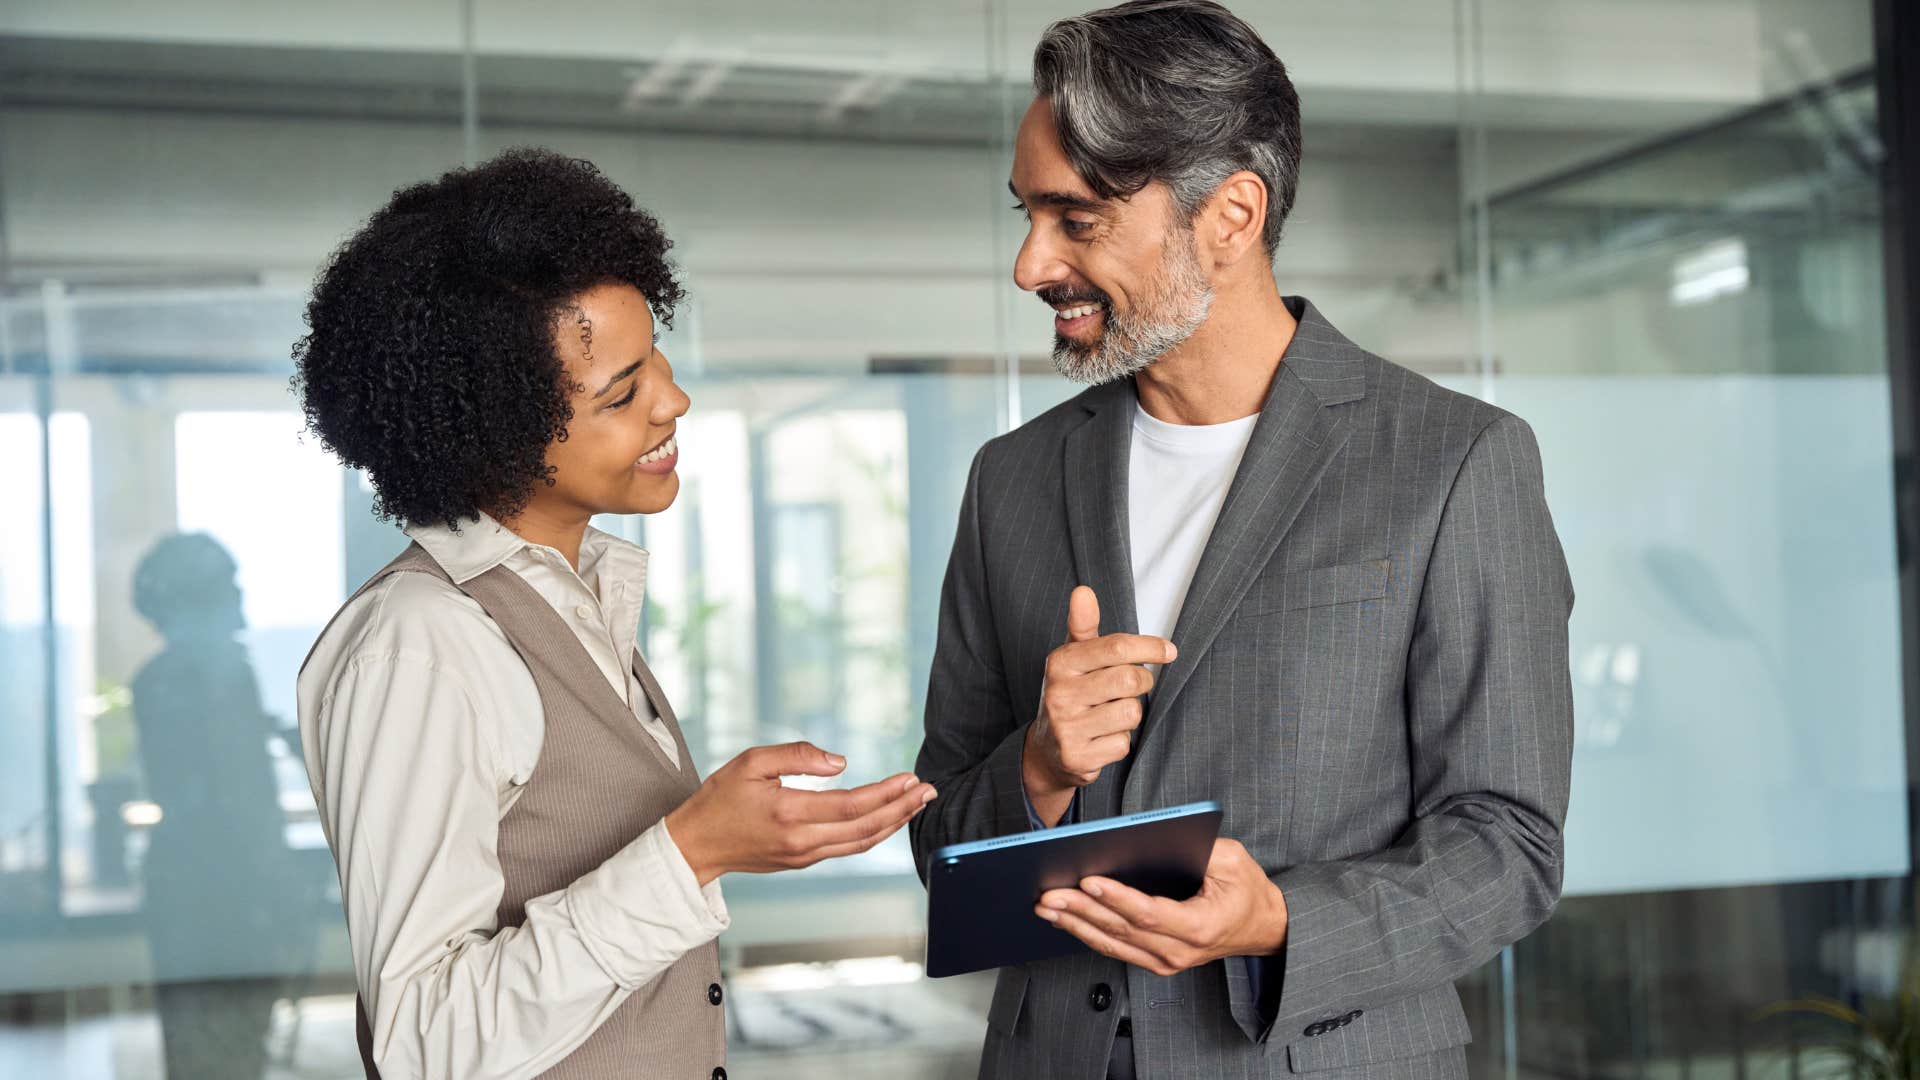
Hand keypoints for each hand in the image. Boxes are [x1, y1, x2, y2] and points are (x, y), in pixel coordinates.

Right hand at [665, 742, 935, 885]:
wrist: (696, 845)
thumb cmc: (720, 799)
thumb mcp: (751, 762)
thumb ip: (797, 755)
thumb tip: (841, 762)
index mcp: (788, 813)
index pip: (850, 806)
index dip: (885, 793)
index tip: (910, 779)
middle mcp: (801, 841)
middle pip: (865, 829)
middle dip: (901, 809)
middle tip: (929, 791)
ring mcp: (803, 856)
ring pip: (860, 844)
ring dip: (893, 823)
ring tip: (917, 803)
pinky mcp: (802, 861)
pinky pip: (847, 849)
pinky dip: (873, 833)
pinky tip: (887, 818)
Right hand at [1023, 586, 1175, 818]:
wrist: (1046, 751)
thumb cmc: (1070, 694)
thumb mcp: (1072, 658)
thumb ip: (1083, 625)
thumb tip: (1084, 590)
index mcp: (1060, 663)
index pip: (1115, 647)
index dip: (1149, 647)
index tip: (1169, 651)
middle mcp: (1060, 694)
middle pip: (1129, 680)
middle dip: (1142, 682)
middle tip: (1134, 686)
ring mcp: (1067, 728)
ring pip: (1131, 713)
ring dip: (1130, 713)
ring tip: (1111, 713)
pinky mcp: (1079, 758)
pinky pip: (1123, 744)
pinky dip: (1120, 742)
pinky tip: (1102, 738)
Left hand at [1033, 837, 1286, 975]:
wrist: (1262, 927)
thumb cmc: (1247, 891)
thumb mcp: (1234, 860)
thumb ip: (1202, 849)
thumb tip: (1161, 835)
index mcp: (1199, 926)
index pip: (1149, 914)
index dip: (1116, 898)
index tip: (1088, 880)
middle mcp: (1179, 951)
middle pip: (1121, 930)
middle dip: (1081, 910)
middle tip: (1048, 894)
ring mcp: (1166, 961)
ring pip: (1112, 944)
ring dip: (1075, 924)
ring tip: (1044, 906)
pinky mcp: (1156, 961)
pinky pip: (1116, 948)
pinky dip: (1087, 932)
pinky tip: (1063, 918)